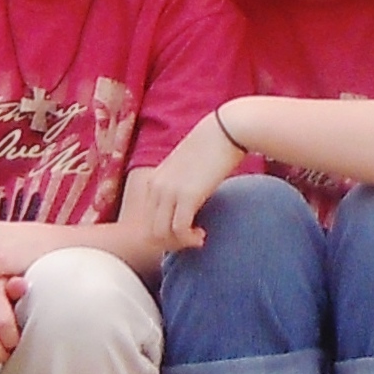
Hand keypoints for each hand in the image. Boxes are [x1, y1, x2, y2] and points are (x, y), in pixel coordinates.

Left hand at [121, 112, 247, 252]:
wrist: (226, 130)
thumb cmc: (213, 147)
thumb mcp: (187, 168)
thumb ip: (180, 185)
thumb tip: (187, 204)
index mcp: (154, 180)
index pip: (147, 220)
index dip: (165, 233)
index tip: (184, 233)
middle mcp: (156, 187)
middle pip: (151, 231)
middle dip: (170, 243)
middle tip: (191, 240)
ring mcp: (169, 192)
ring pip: (162, 234)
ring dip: (180, 243)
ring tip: (198, 238)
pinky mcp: (186, 196)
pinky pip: (180, 230)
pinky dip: (190, 239)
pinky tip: (202, 235)